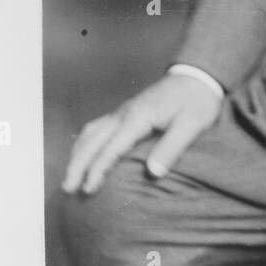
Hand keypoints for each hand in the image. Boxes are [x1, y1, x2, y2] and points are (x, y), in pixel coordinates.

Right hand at [61, 73, 222, 194]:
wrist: (198, 74)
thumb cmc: (198, 101)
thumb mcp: (192, 125)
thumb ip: (172, 147)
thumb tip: (152, 173)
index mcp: (139, 117)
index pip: (111, 147)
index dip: (97, 170)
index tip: (88, 190)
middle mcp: (125, 113)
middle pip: (92, 140)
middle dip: (77, 165)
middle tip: (67, 189)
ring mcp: (124, 110)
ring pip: (91, 132)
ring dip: (78, 154)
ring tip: (69, 176)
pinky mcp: (126, 111)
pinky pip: (98, 127)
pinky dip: (85, 142)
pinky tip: (84, 154)